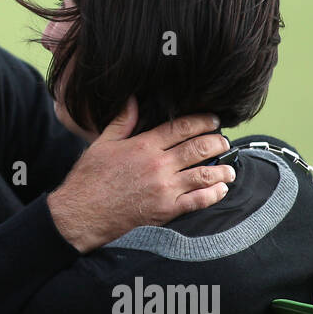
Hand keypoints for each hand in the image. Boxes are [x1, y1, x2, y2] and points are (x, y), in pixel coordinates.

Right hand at [46, 97, 232, 252]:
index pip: (181, 128)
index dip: (202, 121)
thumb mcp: (102, 144)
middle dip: (217, 143)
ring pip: (203, 174)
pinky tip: (221, 190)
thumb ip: (122, 122)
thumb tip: (132, 100)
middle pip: (198, 149)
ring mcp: (164, 188)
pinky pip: (198, 201)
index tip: (213, 120)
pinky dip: (213, 194)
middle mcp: (158, 165)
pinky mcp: (166, 210)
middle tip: (224, 141)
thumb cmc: (89, 179)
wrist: (82, 213)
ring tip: (230, 168)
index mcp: (143, 146)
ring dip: (221, 170)